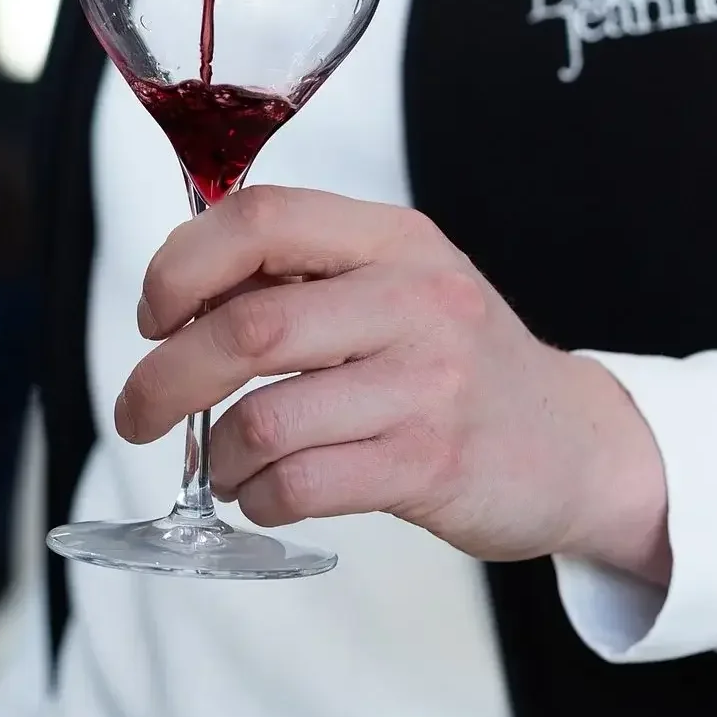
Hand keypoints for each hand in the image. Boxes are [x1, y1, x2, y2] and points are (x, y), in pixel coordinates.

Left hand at [119, 187, 670, 580]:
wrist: (577, 444)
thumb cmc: (455, 360)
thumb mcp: (393, 282)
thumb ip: (296, 274)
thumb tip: (171, 298)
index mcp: (390, 238)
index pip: (258, 218)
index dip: (180, 265)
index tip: (153, 314)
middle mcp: (412, 300)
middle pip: (245, 329)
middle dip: (164, 378)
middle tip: (138, 411)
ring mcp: (426, 385)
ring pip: (263, 419)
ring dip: (215, 454)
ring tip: (222, 465)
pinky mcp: (430, 465)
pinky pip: (300, 485)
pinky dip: (256, 498)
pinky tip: (264, 495)